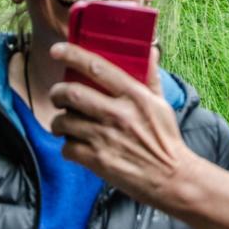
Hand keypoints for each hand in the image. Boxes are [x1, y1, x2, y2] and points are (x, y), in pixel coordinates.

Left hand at [48, 42, 197, 207]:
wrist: (172, 178)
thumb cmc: (166, 139)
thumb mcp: (161, 104)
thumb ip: (150, 77)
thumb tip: (151, 51)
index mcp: (135, 95)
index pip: (97, 67)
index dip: (72, 55)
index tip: (57, 50)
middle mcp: (119, 113)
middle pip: (72, 93)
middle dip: (57, 93)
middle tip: (58, 96)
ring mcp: (106, 138)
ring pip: (64, 121)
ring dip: (58, 122)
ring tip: (63, 124)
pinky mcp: (98, 161)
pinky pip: (67, 148)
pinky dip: (66, 147)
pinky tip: (74, 146)